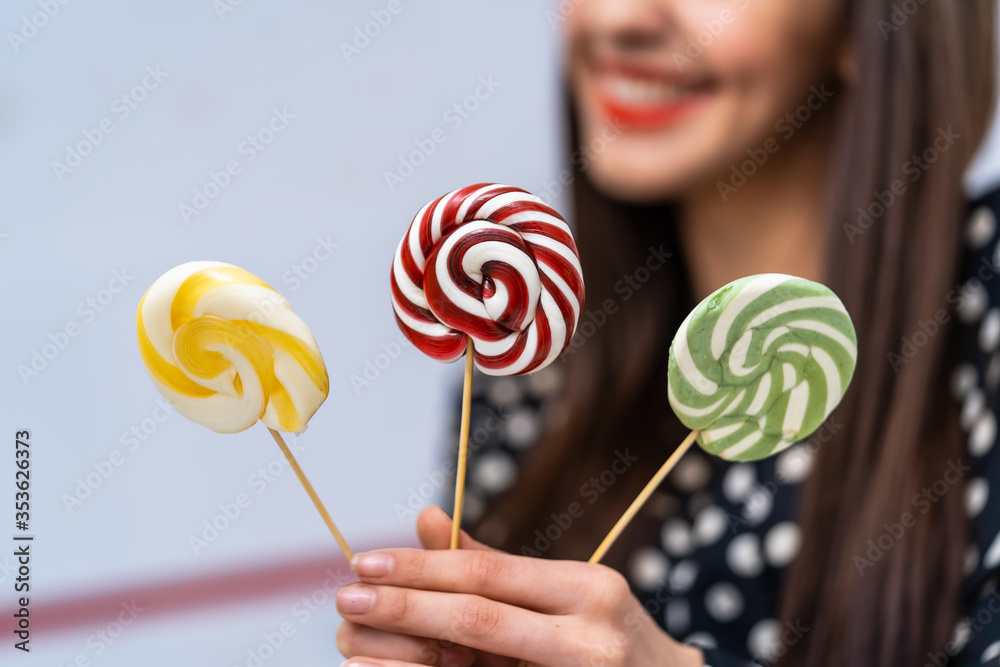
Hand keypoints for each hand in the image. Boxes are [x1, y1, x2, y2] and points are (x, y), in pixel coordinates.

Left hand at [335, 506, 702, 666]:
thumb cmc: (607, 637)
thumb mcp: (564, 593)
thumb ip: (493, 566)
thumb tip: (427, 516)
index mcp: (587, 587)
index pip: (489, 572)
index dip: (421, 566)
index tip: (363, 562)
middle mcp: (591, 633)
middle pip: (479, 617)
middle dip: (405, 609)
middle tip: (346, 599)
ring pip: (481, 659)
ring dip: (410, 656)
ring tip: (356, 645)